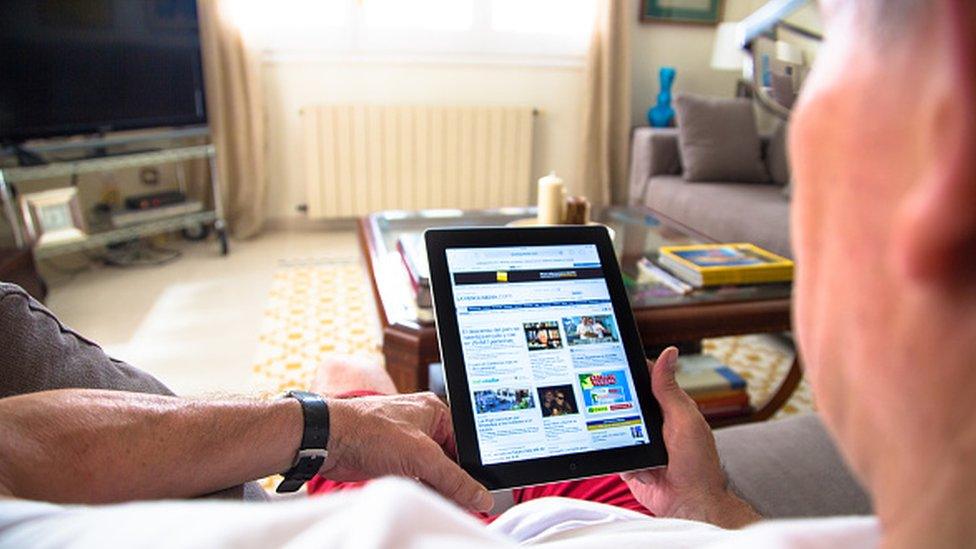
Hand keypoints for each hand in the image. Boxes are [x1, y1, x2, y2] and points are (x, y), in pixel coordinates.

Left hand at [320, 392, 492, 511]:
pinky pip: (416, 476)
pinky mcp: (392, 458)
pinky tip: (426, 498)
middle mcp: (422, 424)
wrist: (329, 440)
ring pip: (432, 471)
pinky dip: (421, 488)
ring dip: (437, 487)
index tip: (477, 495)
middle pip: (449, 460)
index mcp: (435, 411)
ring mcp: (406, 441)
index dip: (471, 471)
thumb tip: (479, 496)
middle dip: (454, 483)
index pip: (464, 445)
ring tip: (445, 503)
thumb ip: (454, 478)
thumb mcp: (421, 456)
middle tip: (463, 504)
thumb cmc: (369, 430)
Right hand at [621, 347, 759, 527]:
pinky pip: (612, 450)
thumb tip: (668, 354)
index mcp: (670, 407)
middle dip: (615, 400)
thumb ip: (670, 389)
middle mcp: (654, 423)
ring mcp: (640, 442)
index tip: (612, 358)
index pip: (646, 379)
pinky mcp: (630, 461)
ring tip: (618, 432)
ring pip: (615, 424)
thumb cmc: (697, 464)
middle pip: (625, 400)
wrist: (689, 504)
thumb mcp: (684, 419)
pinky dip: (615, 454)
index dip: (630, 368)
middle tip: (602, 394)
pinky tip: (627, 458)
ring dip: (613, 429)